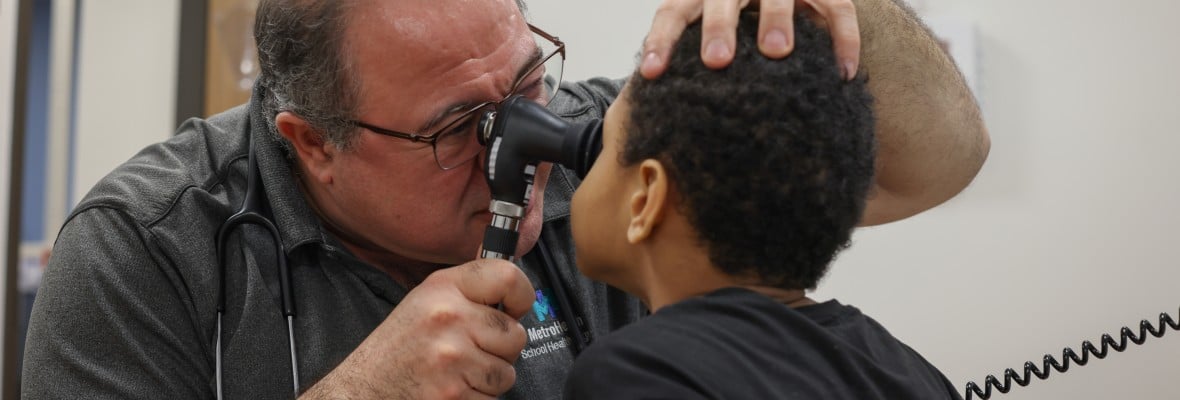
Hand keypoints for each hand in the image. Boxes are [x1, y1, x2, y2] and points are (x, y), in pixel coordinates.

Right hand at [302, 259, 534, 399]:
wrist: (364, 388)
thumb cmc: (398, 347)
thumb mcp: (427, 300)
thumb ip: (468, 290)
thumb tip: (513, 282)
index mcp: (444, 287)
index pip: (509, 276)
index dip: (522, 296)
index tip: (515, 309)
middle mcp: (449, 316)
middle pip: (515, 333)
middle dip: (502, 349)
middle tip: (472, 351)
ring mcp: (452, 355)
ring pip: (507, 371)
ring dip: (489, 378)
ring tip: (459, 371)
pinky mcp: (453, 391)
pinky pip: (492, 398)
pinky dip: (476, 399)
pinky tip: (452, 388)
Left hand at [641, 0, 860, 79]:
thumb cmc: (731, 26)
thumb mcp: (703, 27)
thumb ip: (686, 55)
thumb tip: (654, 105)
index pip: (672, 13)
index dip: (660, 41)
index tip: (651, 74)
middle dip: (718, 26)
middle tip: (717, 60)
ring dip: (775, 18)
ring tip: (776, 51)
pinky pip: (838, 7)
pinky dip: (843, 37)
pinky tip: (844, 73)